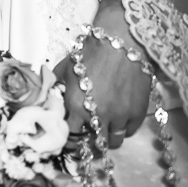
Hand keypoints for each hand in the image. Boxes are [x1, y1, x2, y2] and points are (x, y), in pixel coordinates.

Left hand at [54, 0, 150, 150]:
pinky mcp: (138, 113)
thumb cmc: (89, 52)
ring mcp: (120, 117)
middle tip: (89, 134)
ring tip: (105, 129)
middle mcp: (98, 117)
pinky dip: (124, 129)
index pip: (71, 135)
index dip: (70, 137)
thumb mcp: (66, 68)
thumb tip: (49, 94)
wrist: (120, 43)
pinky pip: (130, 132)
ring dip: (108, 137)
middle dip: (90, 141)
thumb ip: (57, 85)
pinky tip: (119, 121)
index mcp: (77, 107)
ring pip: (114, 141)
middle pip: (94, 143)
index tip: (71, 135)